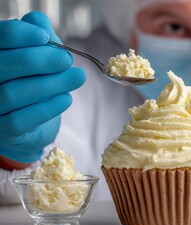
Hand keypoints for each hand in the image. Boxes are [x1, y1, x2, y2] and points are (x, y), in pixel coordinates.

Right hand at [0, 11, 85, 162]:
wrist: (33, 123)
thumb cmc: (35, 82)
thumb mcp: (40, 55)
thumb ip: (39, 37)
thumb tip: (39, 23)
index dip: (20, 35)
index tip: (46, 37)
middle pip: (3, 65)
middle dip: (40, 60)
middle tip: (67, 60)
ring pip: (12, 93)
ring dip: (51, 84)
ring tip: (78, 77)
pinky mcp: (3, 131)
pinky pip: (20, 120)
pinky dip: (47, 108)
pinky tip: (66, 98)